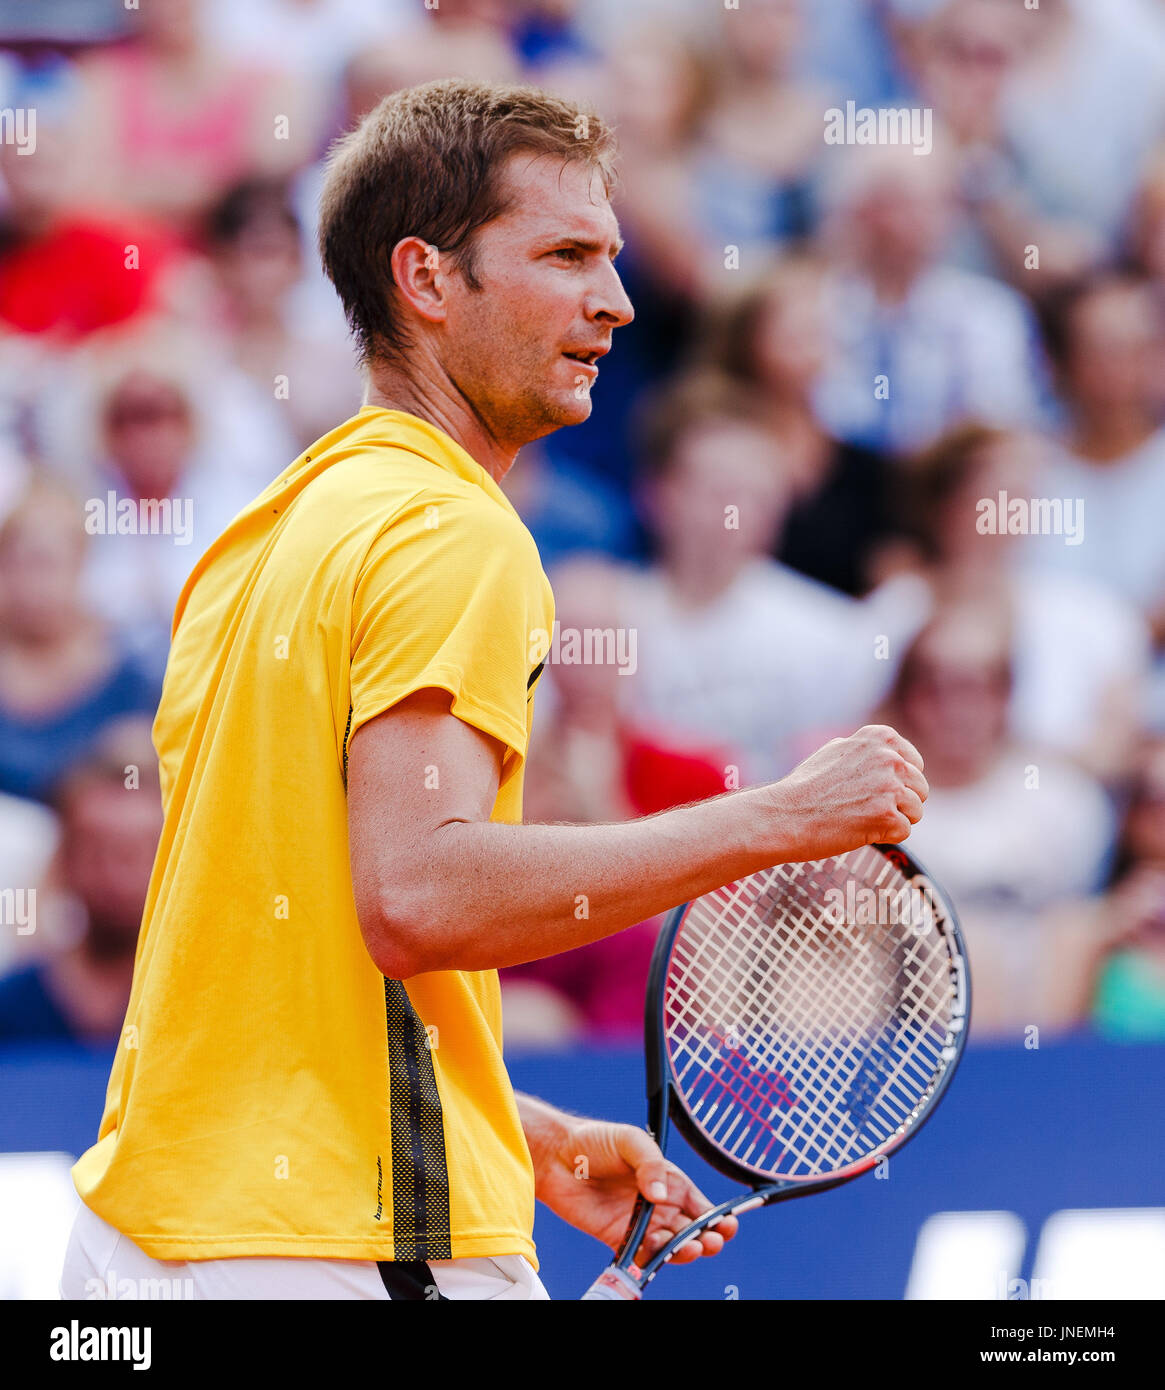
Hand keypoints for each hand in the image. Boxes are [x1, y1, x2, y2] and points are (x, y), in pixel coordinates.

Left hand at [530, 1109, 736, 1267]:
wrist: (555, 1155)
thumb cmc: (594, 1140)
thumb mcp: (629, 1141)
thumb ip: (649, 1164)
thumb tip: (662, 1195)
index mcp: (668, 1180)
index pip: (700, 1205)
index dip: (717, 1218)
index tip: (728, 1225)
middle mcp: (658, 1205)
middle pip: (691, 1230)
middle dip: (707, 1239)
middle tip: (710, 1241)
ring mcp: (639, 1223)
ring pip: (670, 1246)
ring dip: (684, 1252)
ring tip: (689, 1249)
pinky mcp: (617, 1237)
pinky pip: (640, 1256)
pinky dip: (651, 1262)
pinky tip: (656, 1259)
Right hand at [768, 724, 927, 860]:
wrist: (785, 816)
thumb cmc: (807, 788)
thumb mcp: (837, 751)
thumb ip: (868, 750)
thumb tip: (892, 754)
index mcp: (881, 738)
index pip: (914, 764)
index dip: (896, 782)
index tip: (870, 788)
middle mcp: (890, 759)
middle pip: (919, 789)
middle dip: (898, 803)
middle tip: (862, 807)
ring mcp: (890, 787)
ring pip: (915, 811)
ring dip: (892, 820)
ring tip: (859, 817)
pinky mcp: (888, 816)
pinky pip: (903, 831)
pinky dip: (884, 836)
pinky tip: (858, 829)